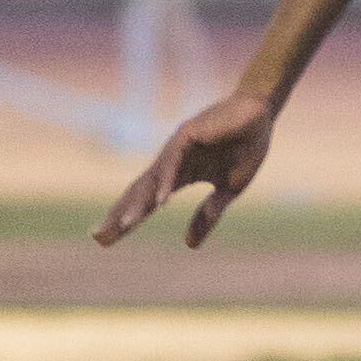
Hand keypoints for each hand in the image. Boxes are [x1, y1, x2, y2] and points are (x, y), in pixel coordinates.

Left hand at [97, 92, 279, 248]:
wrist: (261, 114)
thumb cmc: (247, 147)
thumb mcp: (229, 190)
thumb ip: (208, 215)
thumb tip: (189, 246)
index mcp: (179, 174)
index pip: (147, 202)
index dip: (129, 219)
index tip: (107, 241)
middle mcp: (171, 162)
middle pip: (139, 193)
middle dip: (119, 215)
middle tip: (98, 238)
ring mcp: (176, 148)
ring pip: (151, 180)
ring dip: (138, 204)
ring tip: (125, 226)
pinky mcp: (187, 135)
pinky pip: (173, 163)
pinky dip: (165, 182)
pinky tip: (159, 201)